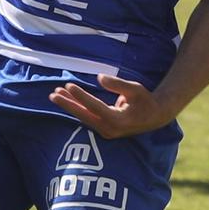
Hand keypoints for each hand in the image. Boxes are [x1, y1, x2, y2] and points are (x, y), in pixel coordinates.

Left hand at [49, 74, 173, 139]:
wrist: (154, 117)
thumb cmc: (145, 101)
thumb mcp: (136, 89)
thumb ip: (118, 84)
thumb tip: (99, 77)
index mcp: (119, 120)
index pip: (95, 107)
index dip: (81, 96)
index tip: (69, 86)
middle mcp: (110, 129)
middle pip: (84, 115)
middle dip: (68, 104)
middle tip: (53, 94)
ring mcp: (106, 132)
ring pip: (83, 117)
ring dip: (69, 106)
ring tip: (55, 94)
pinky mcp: (103, 130)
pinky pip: (87, 118)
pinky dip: (76, 109)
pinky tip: (66, 99)